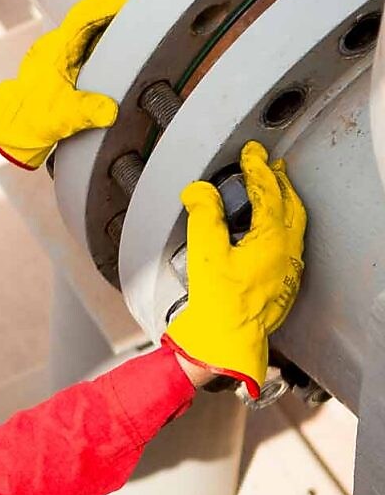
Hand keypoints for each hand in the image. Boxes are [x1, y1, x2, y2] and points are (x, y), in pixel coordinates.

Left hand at [0, 0, 130, 168]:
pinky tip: (129, 50)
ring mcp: (64, 55)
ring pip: (93, 31)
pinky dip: (111, 43)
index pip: (84, 15)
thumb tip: (110, 110)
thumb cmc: (27, 119)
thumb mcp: (60, 117)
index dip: (108, 4)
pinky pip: (93, 46)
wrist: (9, 129)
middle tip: (150, 7)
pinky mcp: (68, 66)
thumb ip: (85, 112)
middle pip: (93, 17)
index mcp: (56, 50)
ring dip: (117, 26)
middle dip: (120, 10)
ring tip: (146, 26)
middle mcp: (60, 46)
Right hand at [164, 141, 306, 397]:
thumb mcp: (204, 252)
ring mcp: (288, 270)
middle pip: (291, 206)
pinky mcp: (282, 285)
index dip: (258, 168)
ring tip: (273, 193)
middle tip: (270, 166)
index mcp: (273, 239)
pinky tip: (269, 232)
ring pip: (294, 226)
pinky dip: (282, 226)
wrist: (226, 341)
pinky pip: (290, 244)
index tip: (251, 153)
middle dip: (280, 183)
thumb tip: (199, 192)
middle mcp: (288, 252)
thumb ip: (203, 216)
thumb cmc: (218, 303)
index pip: (269, 192)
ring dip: (284, 204)